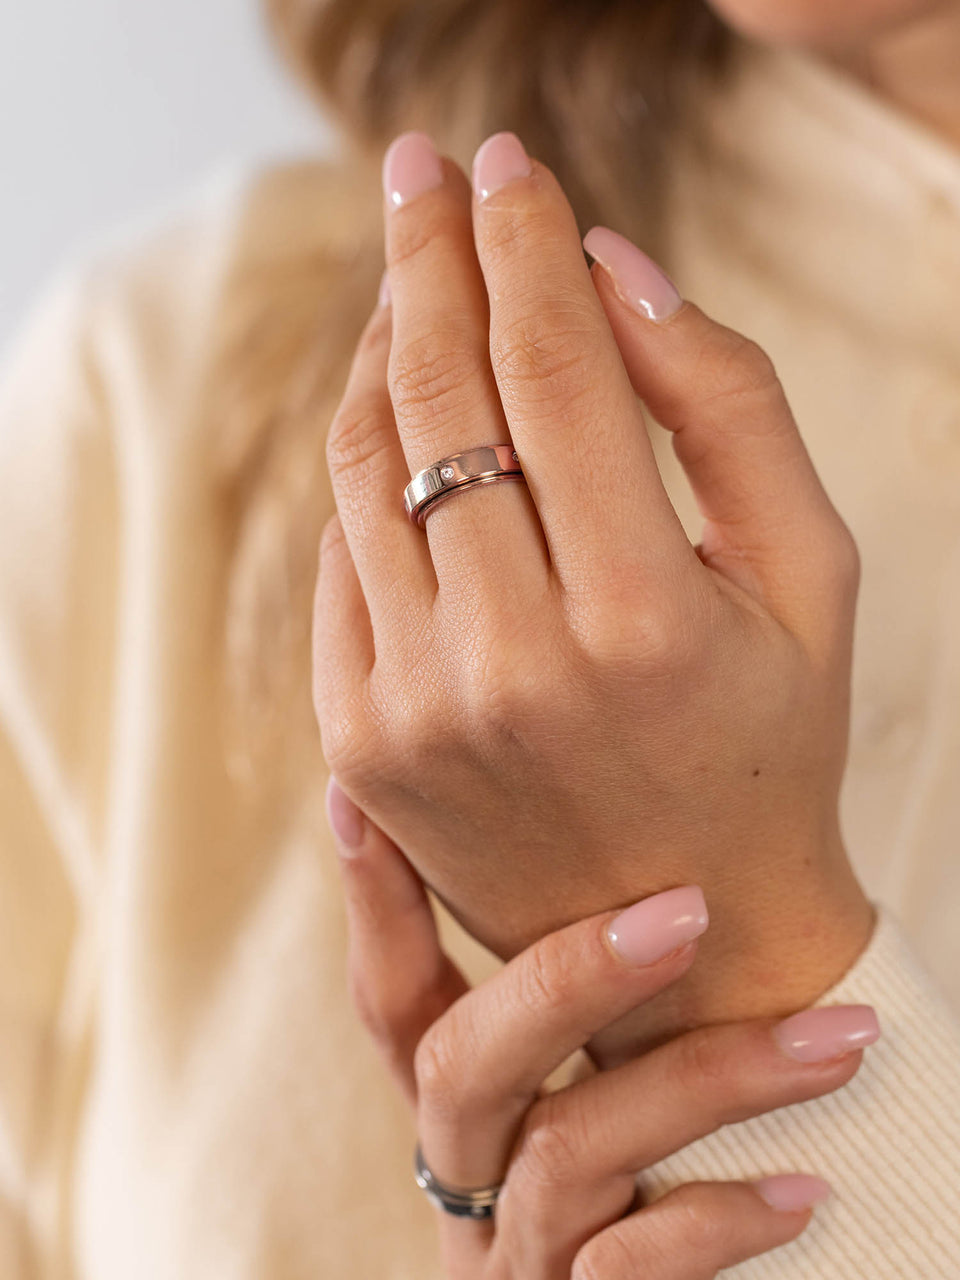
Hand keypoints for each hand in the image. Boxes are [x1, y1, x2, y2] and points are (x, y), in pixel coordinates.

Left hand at [313, 130, 872, 1053]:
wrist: (687, 926)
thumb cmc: (768, 736)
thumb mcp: (809, 569)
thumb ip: (730, 402)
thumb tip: (612, 266)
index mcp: (645, 619)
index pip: (556, 368)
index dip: (524, 243)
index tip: (506, 162)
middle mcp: (514, 666)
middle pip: (441, 394)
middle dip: (427, 256)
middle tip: (421, 173)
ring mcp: (418, 710)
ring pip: (368, 465)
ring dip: (386, 348)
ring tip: (412, 281)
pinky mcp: (362, 741)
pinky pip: (341, 556)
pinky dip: (368, 467)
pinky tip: (401, 412)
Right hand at [327, 781, 879, 1278]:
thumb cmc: (631, 1199)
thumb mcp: (582, 1102)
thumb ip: (591, 1023)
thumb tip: (670, 877)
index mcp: (458, 1115)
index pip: (391, 1000)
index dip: (372, 903)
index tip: (359, 798)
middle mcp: (466, 1179)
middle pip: (460, 1067)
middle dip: (565, 977)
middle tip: (686, 909)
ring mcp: (516, 1259)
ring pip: (566, 1157)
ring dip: (703, 1083)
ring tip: (833, 1039)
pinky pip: (626, 1272)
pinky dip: (712, 1221)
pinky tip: (801, 1188)